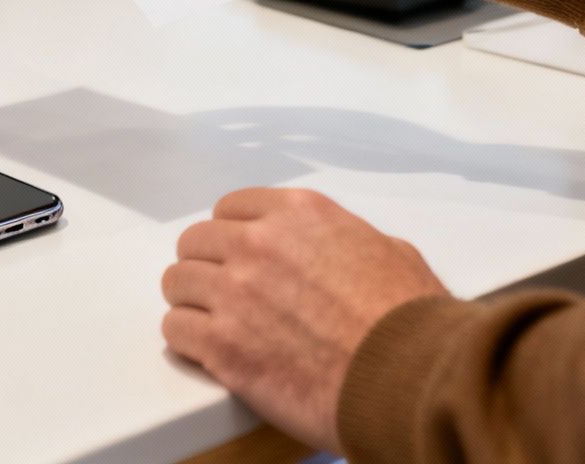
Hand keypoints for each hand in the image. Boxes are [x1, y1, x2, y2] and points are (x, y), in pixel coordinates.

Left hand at [162, 189, 449, 454]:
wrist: (406, 378)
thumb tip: (338, 251)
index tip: (234, 252)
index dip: (232, 233)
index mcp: (299, 214)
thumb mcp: (389, 251)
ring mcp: (235, 293)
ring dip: (192, 300)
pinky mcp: (222, 346)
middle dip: (206, 264)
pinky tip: (207, 348)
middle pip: (196, 242)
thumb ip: (345, 239)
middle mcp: (258, 244)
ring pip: (178, 282)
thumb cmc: (409, 322)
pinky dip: (187, 339)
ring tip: (210, 320)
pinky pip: (175, 329)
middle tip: (221, 289)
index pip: (231, 208)